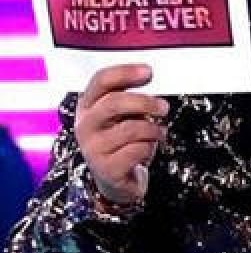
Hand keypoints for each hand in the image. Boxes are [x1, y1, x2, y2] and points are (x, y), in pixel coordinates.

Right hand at [73, 64, 168, 205]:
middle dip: (145, 102)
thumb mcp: (124, 117)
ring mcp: (93, 148)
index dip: (125, 72)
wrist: (117, 180)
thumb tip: (148, 77)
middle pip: (114, 103)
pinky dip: (150, 148)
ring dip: (153, 130)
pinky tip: (147, 151)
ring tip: (158, 133)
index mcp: (88, 106)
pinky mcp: (107, 168)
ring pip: (132, 128)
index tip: (148, 72)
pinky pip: (139, 150)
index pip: (101, 81)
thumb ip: (130, 99)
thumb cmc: (123, 142)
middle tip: (164, 107)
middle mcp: (85, 125)